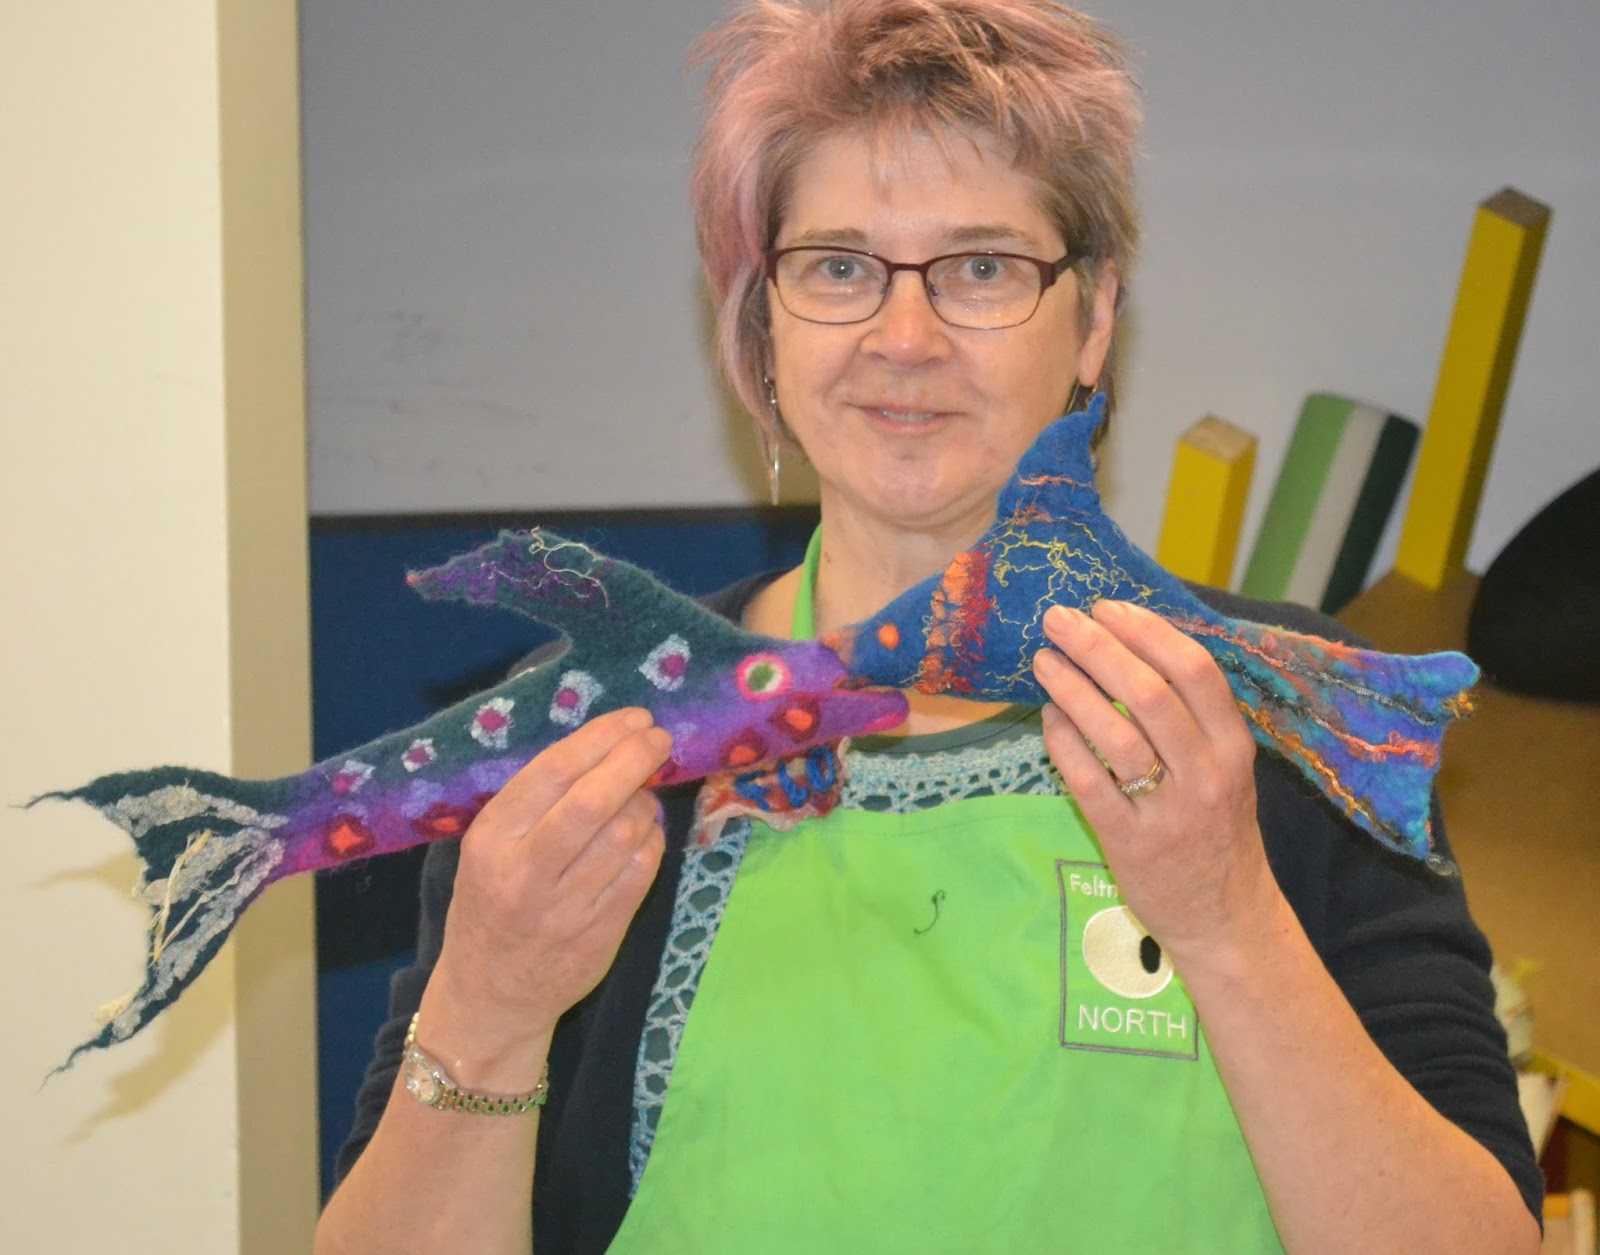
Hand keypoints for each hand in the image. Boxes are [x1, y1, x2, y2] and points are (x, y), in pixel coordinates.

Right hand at [427, 707, 671, 1064]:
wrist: (490, 995)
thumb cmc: (491, 905)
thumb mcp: (489, 848)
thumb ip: (535, 802)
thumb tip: (605, 745)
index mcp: (491, 839)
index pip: (554, 772)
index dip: (603, 738)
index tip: (634, 719)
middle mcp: (525, 872)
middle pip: (594, 800)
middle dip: (635, 759)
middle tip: (658, 739)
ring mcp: (564, 908)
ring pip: (625, 833)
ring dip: (645, 802)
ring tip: (644, 793)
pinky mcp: (599, 934)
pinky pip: (641, 872)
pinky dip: (652, 841)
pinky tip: (646, 832)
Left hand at [1032, 600, 1279, 963]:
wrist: (1226, 918)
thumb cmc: (1217, 831)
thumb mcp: (1225, 769)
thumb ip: (1191, 718)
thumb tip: (1132, 645)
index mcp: (1233, 747)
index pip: (1195, 671)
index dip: (1147, 631)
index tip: (1107, 607)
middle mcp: (1205, 775)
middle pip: (1150, 694)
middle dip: (1098, 648)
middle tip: (1059, 620)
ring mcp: (1167, 812)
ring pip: (1116, 736)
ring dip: (1073, 689)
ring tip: (1044, 661)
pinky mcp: (1129, 844)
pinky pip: (1089, 782)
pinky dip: (1064, 742)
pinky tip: (1047, 717)